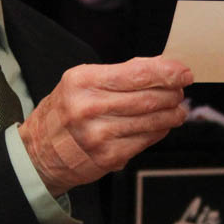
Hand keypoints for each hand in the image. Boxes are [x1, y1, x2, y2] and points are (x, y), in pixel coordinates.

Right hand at [17, 56, 192, 196]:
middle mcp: (88, 107)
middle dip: (172, 93)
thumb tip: (159, 66)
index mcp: (81, 82)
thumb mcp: (80, 83)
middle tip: (180, 90)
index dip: (166, 72)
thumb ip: (118, 74)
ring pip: (151, 120)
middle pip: (147, 98)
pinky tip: (161, 125)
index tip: (183, 71)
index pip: (135, 73)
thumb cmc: (63, 112)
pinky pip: (145, 140)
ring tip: (177, 109)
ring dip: (172, 113)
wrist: (40, 152)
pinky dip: (159, 131)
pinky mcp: (109, 157)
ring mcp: (99, 135)